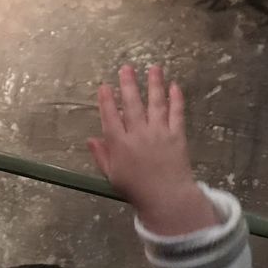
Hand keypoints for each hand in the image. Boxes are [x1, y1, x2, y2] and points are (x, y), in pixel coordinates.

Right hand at [88, 65, 217, 235]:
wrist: (167, 199)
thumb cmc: (136, 190)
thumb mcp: (112, 175)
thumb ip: (101, 155)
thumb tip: (91, 139)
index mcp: (120, 144)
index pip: (110, 117)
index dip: (106, 100)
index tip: (104, 86)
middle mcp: (138, 134)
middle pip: (131, 104)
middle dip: (128, 84)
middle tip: (126, 68)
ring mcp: (158, 133)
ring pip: (155, 103)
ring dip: (154, 84)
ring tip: (154, 68)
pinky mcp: (176, 135)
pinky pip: (176, 113)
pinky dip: (176, 99)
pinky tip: (174, 86)